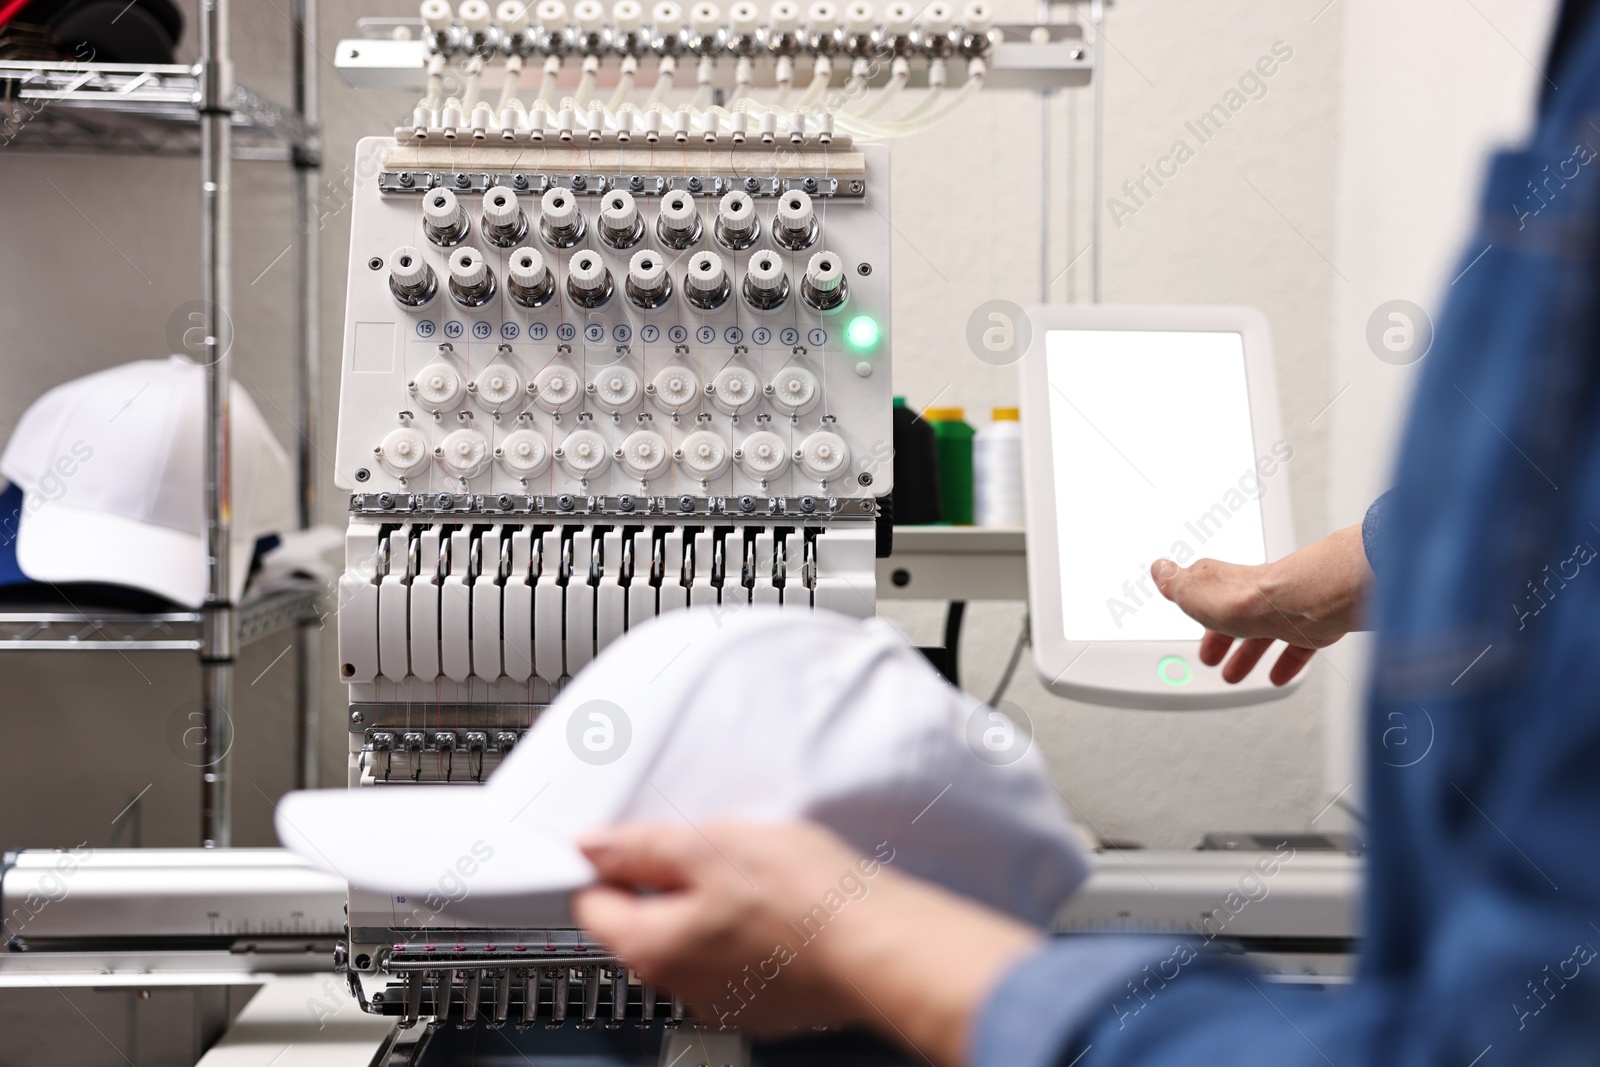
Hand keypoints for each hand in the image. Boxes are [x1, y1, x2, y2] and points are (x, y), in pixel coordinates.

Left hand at [572, 820, 1041, 1065]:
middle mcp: (680, 986)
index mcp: (652, 947)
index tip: (631, 841)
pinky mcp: (768, 1004)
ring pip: (695, 943)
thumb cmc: (803, 897)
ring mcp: (725, 1001)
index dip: (607, 864)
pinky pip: (738, 960)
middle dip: (667, 883)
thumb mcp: (711, 845)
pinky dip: (749, 932)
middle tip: (707, 845)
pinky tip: (782, 905)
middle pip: (644, 925)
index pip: (591, 906)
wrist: (881, 946)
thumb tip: (594, 847)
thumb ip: (643, 847)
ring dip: (712, 907)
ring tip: (754, 873)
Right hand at [1150, 523, 1370, 684]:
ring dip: (1247, 656)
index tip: (1190, 618)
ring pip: (1262, 636)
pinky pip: (1295, 649)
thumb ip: (1173, 583)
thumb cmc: (1247, 598)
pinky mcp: (1307, 628)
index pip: (1205, 594)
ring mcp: (1281, 611)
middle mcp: (1252, 595)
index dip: (1195, 610)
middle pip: (1233, 619)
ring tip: (1235, 675)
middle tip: (1210, 656)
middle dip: (1220, 639)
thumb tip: (1159, 568)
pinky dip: (1285, 663)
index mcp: (1222, 583)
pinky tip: (1277, 676)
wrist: (1300, 605)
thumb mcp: (1192, 591)